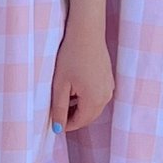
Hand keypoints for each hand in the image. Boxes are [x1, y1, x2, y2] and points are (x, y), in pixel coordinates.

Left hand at [49, 16, 113, 133]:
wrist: (86, 32)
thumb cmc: (71, 56)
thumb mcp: (60, 84)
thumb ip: (59, 109)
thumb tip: (58, 129)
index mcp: (94, 100)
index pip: (80, 122)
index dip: (65, 125)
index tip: (53, 122)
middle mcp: (106, 97)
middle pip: (89, 117)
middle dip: (73, 118)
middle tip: (57, 112)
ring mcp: (109, 87)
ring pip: (93, 107)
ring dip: (80, 108)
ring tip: (64, 98)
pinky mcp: (109, 79)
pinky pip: (98, 96)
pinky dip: (86, 98)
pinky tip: (75, 88)